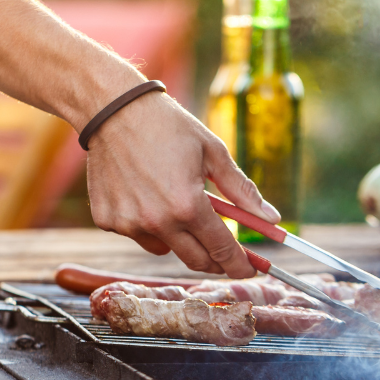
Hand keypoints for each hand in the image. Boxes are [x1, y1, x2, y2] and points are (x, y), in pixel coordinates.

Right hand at [84, 91, 280, 277]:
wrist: (114, 110)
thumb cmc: (168, 126)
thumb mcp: (212, 152)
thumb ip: (241, 190)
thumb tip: (272, 218)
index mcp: (188, 205)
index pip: (222, 250)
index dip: (240, 264)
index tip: (250, 269)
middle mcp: (157, 221)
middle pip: (195, 260)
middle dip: (215, 260)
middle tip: (223, 251)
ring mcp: (128, 223)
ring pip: (163, 248)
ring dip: (176, 236)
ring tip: (172, 201)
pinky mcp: (107, 220)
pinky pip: (136, 233)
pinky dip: (145, 222)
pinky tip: (141, 192)